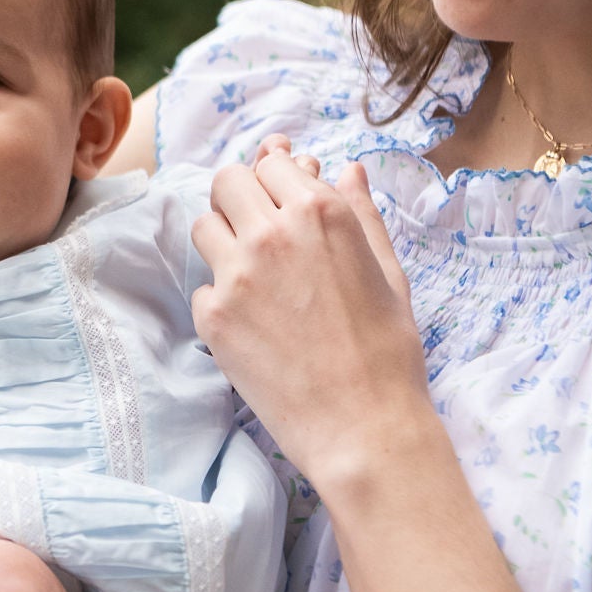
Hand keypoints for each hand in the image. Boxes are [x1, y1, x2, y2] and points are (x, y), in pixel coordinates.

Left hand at [191, 137, 433, 490]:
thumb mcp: (388, 272)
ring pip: (204, 225)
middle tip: (260, 229)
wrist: (363, 427)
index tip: (279, 197)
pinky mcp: (214, 317)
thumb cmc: (387, 352)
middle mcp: (272, 233)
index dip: (275, 179)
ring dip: (224, 239)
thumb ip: (360, 213)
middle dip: (242, 198)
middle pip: (227, 182)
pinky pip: (203, 286)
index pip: (271, 164)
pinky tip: (256, 323)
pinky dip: (222, 298)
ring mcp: (237, 274)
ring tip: (254, 273)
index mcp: (321, 212)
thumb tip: (345, 169)